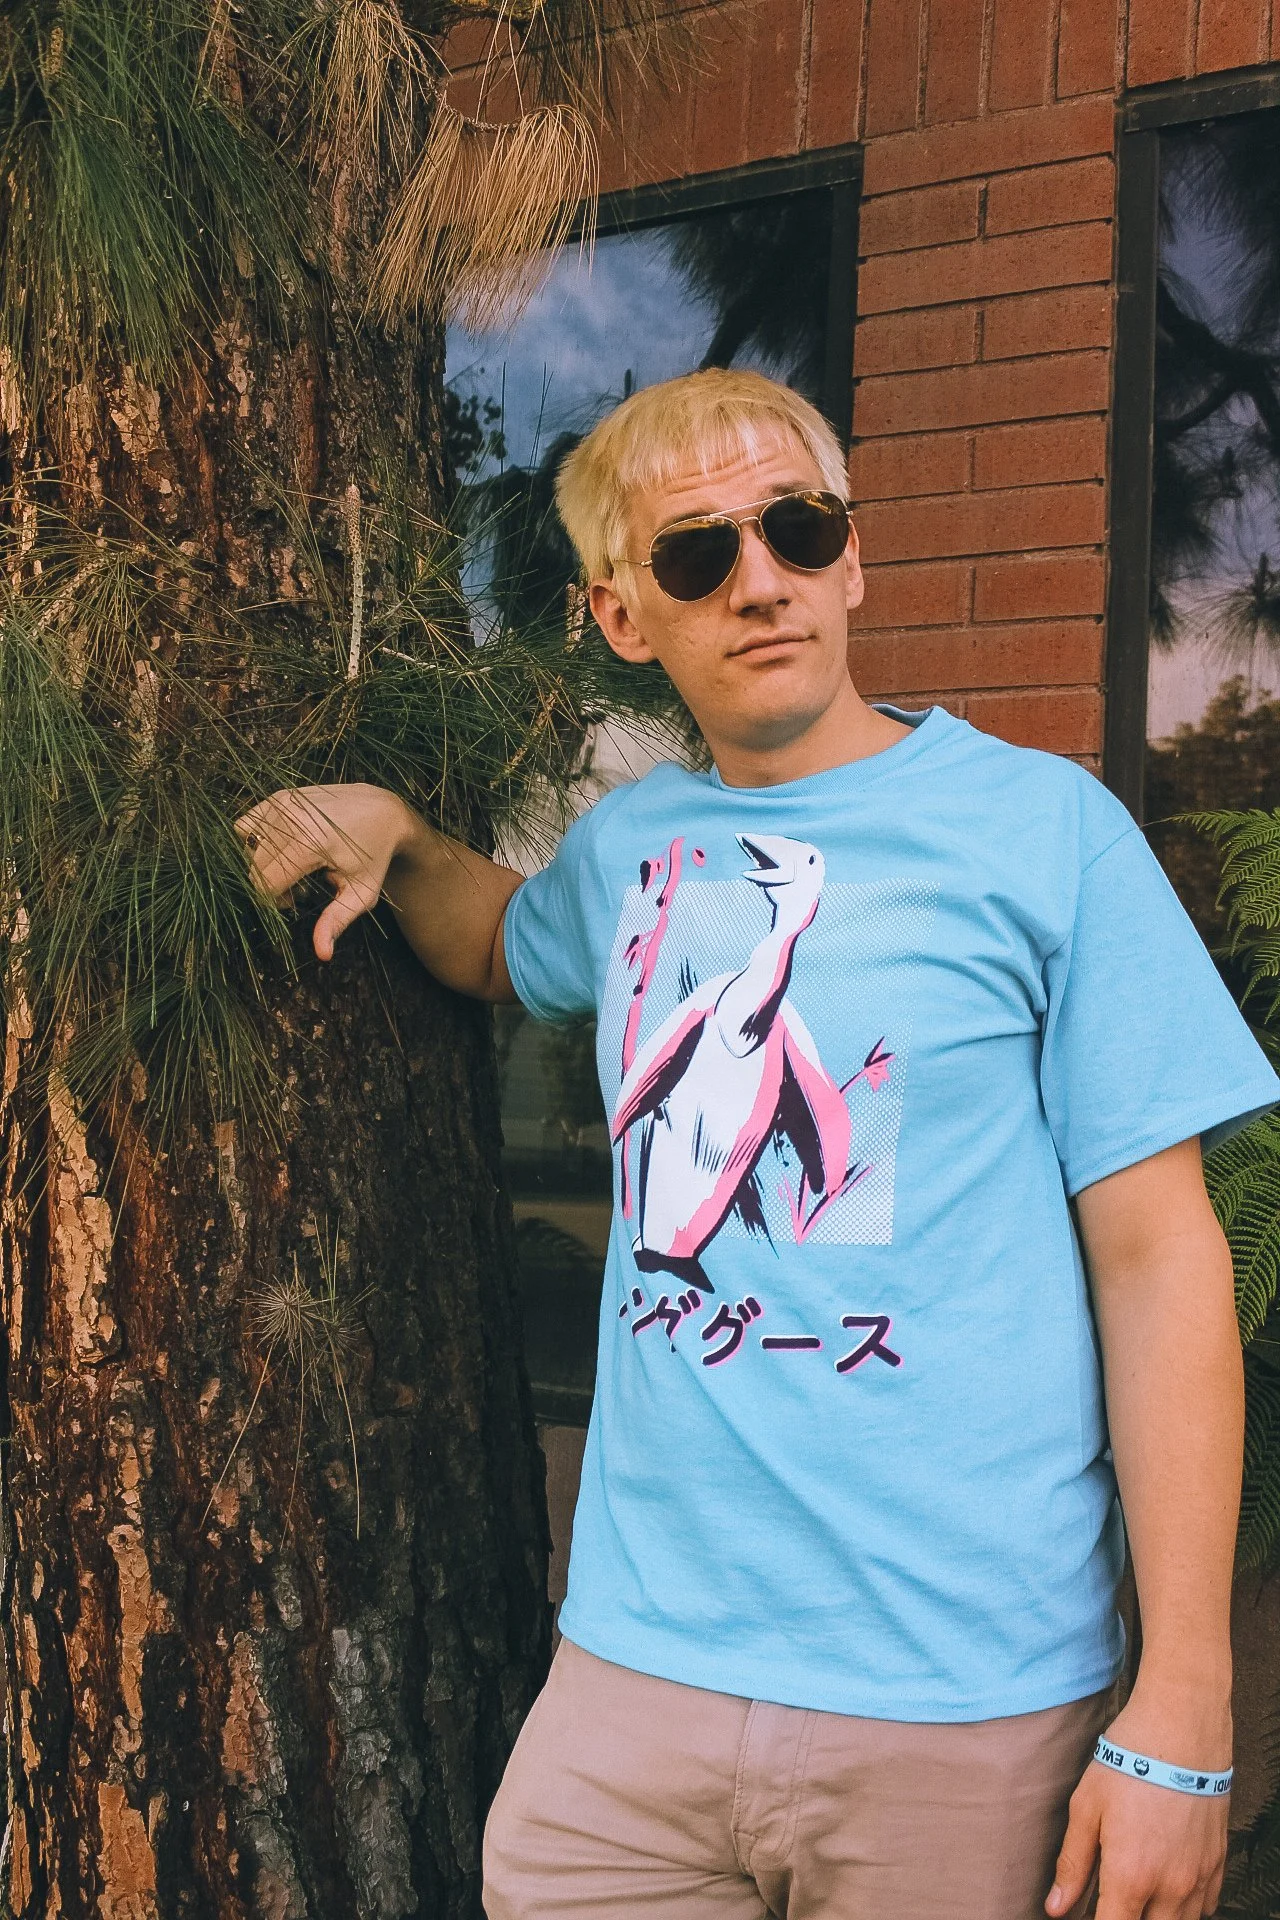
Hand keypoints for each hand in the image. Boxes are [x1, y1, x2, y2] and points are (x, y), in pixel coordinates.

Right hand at [235, 782, 421, 960]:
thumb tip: (322, 956)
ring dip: (261, 863)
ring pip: (246, 848)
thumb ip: (336, 921)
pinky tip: (281, 847)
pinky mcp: (279, 797)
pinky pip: (246, 826)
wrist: (382, 812)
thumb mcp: (361, 894)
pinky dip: (255, 841)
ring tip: (292, 865)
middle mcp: (291, 819)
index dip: (275, 902)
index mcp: (309, 843)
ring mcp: (283, 804)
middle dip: (270, 885)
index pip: (264, 885)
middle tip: (301, 885)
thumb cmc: (373, 857)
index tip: (297, 900)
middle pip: (253, 868)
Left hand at [1047, 1700, 1229, 1919]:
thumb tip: (1056, 1907)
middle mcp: (1169, 1887)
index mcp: (1130, 1876)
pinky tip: (1167, 1883)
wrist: (1180, 1729)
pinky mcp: (1217, 1862)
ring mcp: (1198, 1877)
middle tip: (1113, 1896)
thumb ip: (1073, 1863)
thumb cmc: (1128, 1762)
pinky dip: (1186, 1906)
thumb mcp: (1086, 1806)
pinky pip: (1205, 1906)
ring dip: (1157, 1916)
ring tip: (1138, 1889)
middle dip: (1128, 1918)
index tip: (1088, 1913)